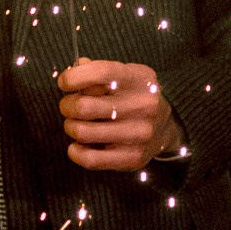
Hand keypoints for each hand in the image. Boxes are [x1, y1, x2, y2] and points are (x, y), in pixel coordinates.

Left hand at [58, 56, 181, 171]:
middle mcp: (142, 106)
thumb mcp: (122, 75)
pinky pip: (90, 159)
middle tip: (69, 107)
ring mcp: (139, 133)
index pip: (100, 73)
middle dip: (67, 106)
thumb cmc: (132, 96)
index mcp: (138, 79)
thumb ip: (96, 70)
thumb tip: (73, 70)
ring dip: (70, 127)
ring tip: (76, 124)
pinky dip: (75, 151)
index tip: (65, 82)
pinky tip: (77, 145)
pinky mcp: (132, 158)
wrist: (165, 125)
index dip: (73, 77)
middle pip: (83, 107)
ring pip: (82, 132)